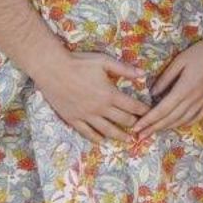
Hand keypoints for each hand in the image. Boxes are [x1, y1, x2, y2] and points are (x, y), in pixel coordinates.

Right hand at [32, 50, 150, 143]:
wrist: (52, 69)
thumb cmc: (79, 63)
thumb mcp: (104, 61)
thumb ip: (124, 69)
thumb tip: (143, 73)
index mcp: (109, 94)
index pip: (132, 106)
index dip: (143, 111)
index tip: (150, 113)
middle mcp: (100, 108)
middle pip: (122, 120)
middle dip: (134, 124)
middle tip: (141, 127)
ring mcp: (86, 116)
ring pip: (107, 130)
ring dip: (119, 136)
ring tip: (128, 140)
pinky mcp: (73, 119)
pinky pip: (87, 133)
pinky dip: (96, 138)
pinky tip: (101, 140)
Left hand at [133, 37, 202, 136]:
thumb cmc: (199, 52)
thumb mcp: (179, 61)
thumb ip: (165, 78)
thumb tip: (152, 93)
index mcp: (184, 88)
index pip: (162, 109)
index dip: (149, 120)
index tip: (137, 127)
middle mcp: (194, 99)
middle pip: (170, 118)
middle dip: (154, 128)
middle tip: (140, 135)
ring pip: (183, 120)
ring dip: (167, 128)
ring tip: (154, 132)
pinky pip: (196, 117)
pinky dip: (184, 123)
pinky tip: (176, 125)